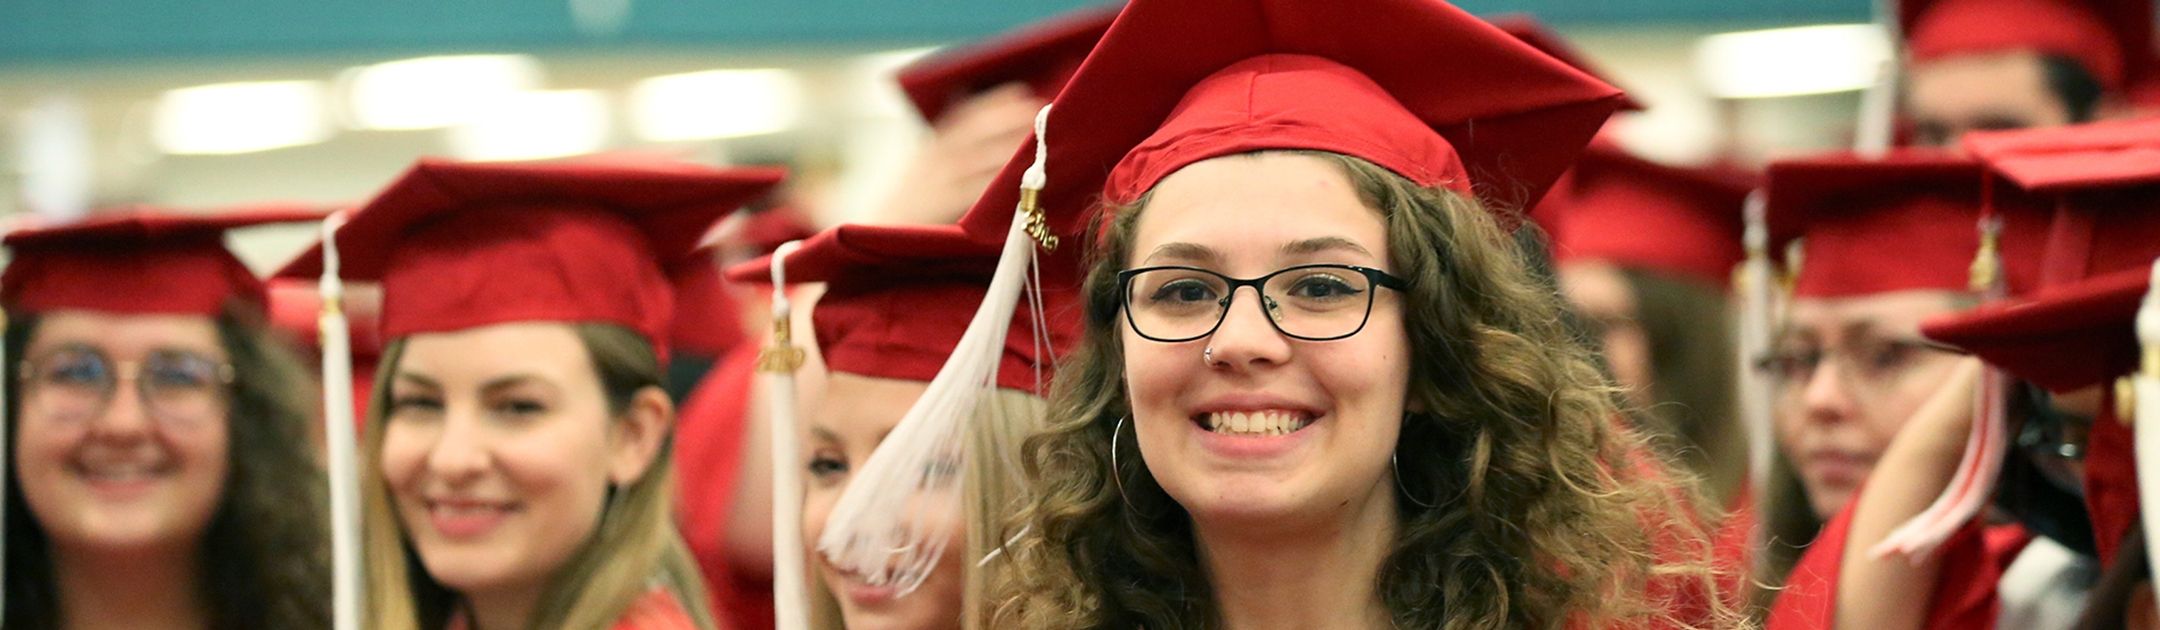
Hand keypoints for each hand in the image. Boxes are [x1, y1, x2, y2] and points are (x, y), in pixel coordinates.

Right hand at [869, 83, 1046, 224]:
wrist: (881, 230)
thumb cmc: (912, 198)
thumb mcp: (924, 164)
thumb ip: (948, 142)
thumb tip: (976, 109)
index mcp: (932, 145)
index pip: (964, 115)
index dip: (993, 102)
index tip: (1020, 91)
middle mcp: (934, 158)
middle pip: (975, 132)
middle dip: (1007, 118)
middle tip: (1038, 110)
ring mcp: (938, 181)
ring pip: (980, 160)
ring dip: (1010, 148)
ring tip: (1036, 141)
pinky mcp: (943, 205)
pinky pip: (976, 191)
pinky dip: (998, 183)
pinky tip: (1019, 177)